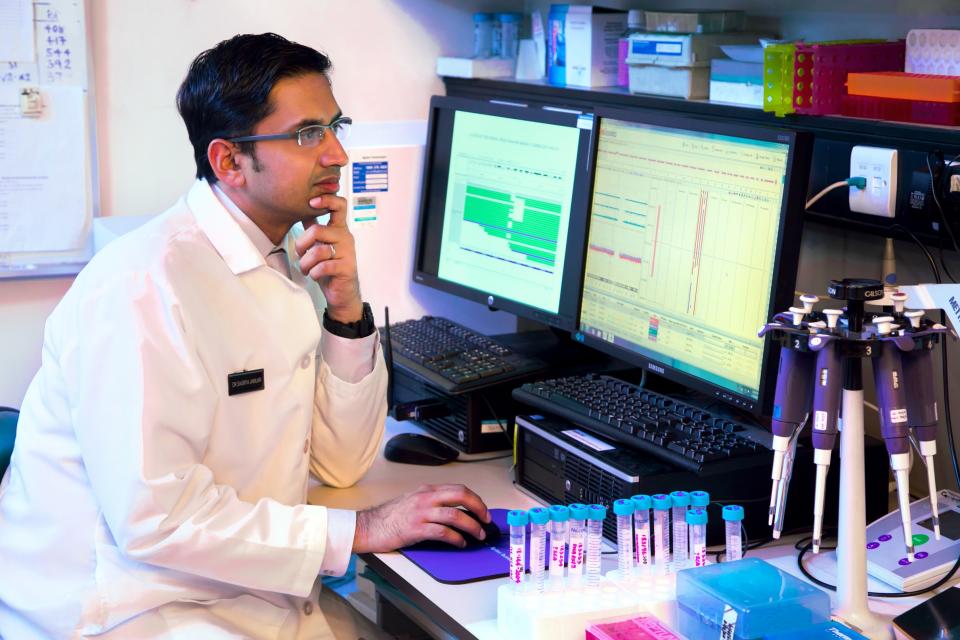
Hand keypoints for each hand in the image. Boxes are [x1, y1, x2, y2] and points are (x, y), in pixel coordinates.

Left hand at [295, 194, 362, 322]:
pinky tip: (315, 275)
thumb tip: (303, 211)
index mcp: (339, 229)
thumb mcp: (320, 245)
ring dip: (305, 262)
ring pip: (318, 251)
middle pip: (318, 231)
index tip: (312, 202)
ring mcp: (348, 253)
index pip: (340, 206)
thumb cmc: (330, 268)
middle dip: (302, 244)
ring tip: (306, 269)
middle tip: (300, 254)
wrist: (342, 293)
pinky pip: (323, 266)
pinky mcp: (346, 268)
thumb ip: (314, 228)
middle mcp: (346, 238)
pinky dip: (314, 273)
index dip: (326, 199)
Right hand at [352, 484, 490, 552]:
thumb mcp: (413, 501)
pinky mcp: (416, 529)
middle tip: (486, 520)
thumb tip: (456, 510)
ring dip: (471, 526)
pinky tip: (460, 543)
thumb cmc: (390, 517)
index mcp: (427, 491)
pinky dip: (456, 538)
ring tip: (477, 535)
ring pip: (455, 515)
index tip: (483, 510)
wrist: (368, 526)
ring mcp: (421, 513)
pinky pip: (442, 532)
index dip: (475, 499)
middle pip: (460, 496)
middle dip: (478, 508)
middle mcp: (426, 499)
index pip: (458, 489)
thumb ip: (432, 501)